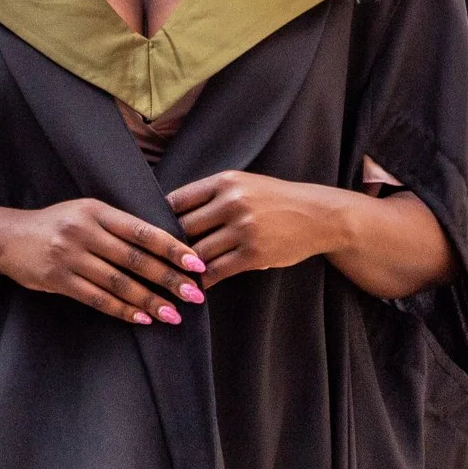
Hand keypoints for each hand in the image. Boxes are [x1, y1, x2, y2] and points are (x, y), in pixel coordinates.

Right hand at [0, 197, 207, 325]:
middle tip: (194, 294)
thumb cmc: (57, 224)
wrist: (8, 237)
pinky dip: (122, 310)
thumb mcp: (86, 212)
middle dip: (168, 278)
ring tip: (174, 314)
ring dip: (149, 300)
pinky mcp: (58, 280)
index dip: (172, 248)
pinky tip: (142, 318)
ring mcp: (70, 256)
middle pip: (135, 259)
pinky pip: (97, 299)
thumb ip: (118, 226)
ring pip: (119, 283)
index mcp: (97, 210)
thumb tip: (165, 244)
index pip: (143, 231)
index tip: (197, 263)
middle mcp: (84, 231)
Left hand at [166, 170, 348, 286]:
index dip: (160, 217)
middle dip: (169, 245)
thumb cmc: (275, 200)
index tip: (151, 231)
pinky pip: (217, 271)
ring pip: (197, 252)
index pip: (178, 200)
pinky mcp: (253, 254)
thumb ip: (213, 195)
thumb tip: (173, 212)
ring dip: (183, 266)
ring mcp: (243, 229)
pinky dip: (202, 281)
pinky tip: (194, 286)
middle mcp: (232, 202)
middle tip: (153, 259)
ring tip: (169, 276)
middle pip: (184, 228)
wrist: (317, 215)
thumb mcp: (244, 185)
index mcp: (226, 182)